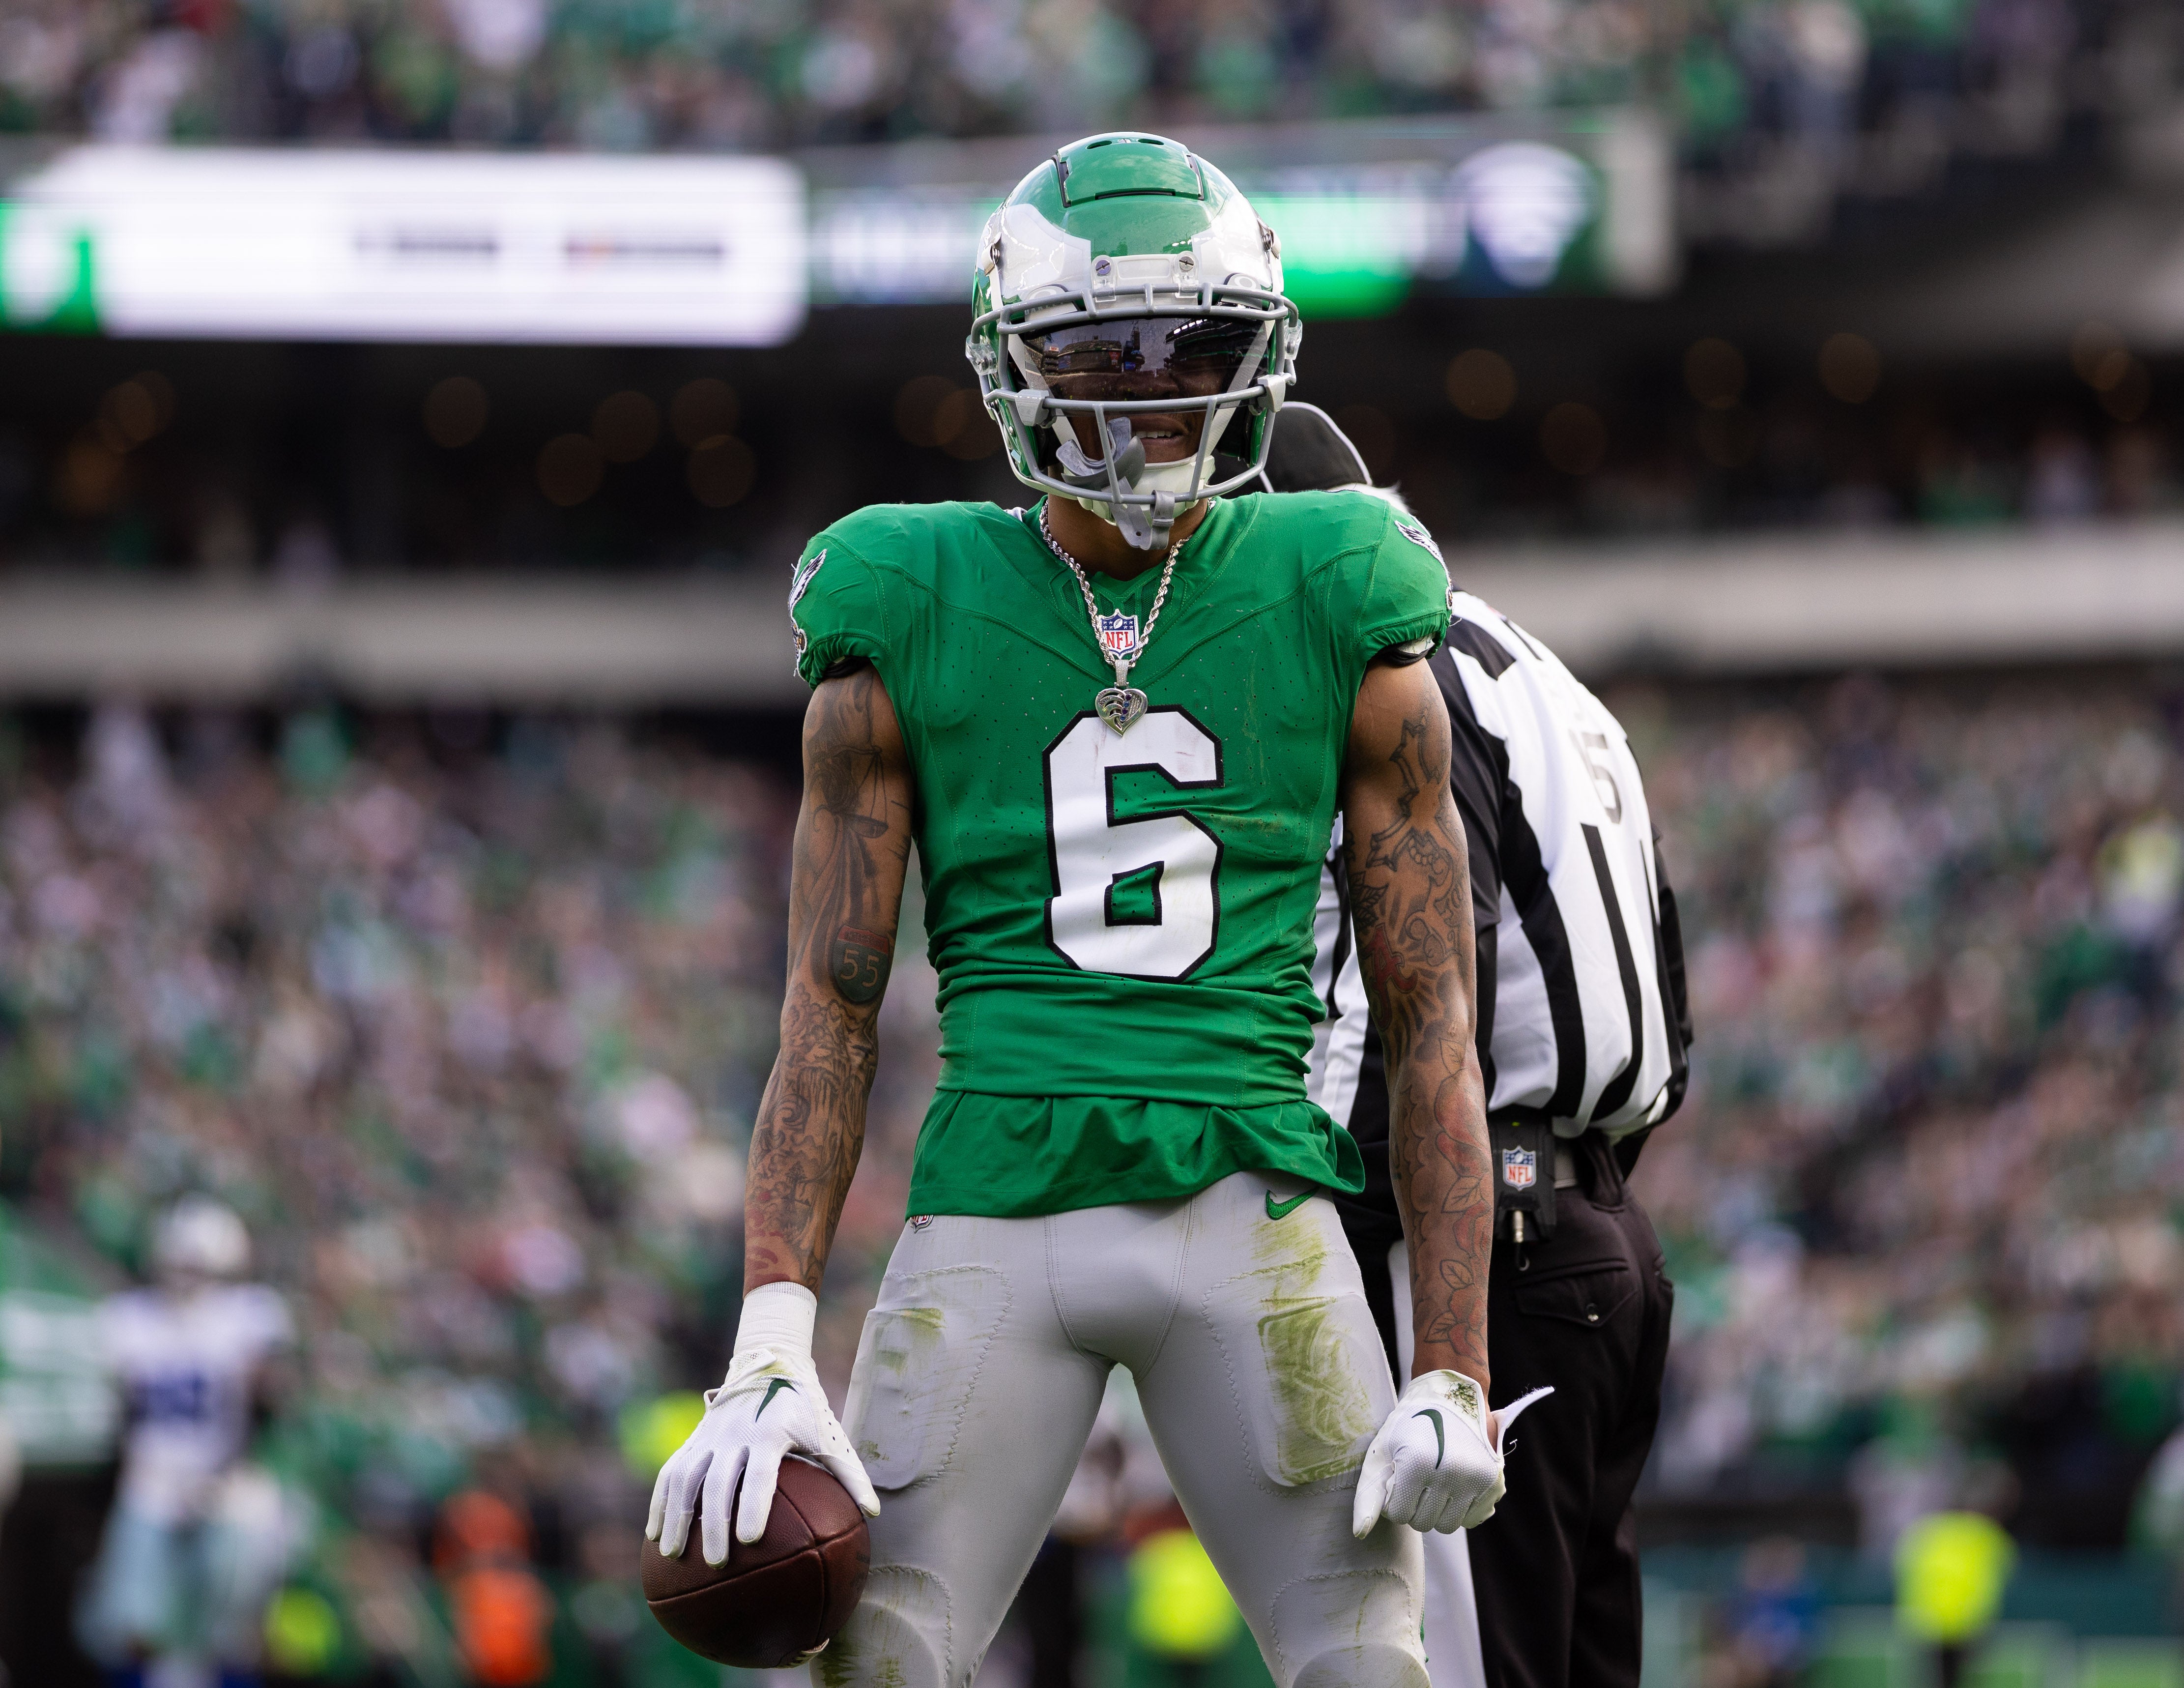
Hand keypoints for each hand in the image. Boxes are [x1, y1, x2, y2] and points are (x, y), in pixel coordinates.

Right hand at [646, 1284, 879, 1565]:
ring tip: (674, 1556)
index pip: (759, 1475)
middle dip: (714, 1524)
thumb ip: (849, 1474)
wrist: (769, 1365)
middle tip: (718, 1563)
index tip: (750, 1540)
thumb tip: (873, 1514)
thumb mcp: (830, 1435)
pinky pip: (670, 1472)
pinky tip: (654, 1534)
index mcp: (770, 1434)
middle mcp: (735, 1435)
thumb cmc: (805, 1409)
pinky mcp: (693, 1439)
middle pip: (719, 1483)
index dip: (754, 1506)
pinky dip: (660, 1502)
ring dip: (677, 1517)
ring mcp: (709, 1436)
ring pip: (686, 1478)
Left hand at [1350, 1373, 1552, 1537]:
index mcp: (1417, 1463)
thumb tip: (1359, 1533)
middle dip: (1415, 1505)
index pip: (1400, 1515)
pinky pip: (1472, 1520)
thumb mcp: (1382, 1451)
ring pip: (1448, 1525)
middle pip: (1424, 1523)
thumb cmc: (1410, 1424)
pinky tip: (1455, 1484)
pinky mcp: (1493, 1482)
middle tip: (1417, 1478)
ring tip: (1435, 1481)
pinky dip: (1461, 1508)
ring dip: (1438, 1510)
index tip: (1399, 1477)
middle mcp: (1450, 1473)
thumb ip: (1368, 1494)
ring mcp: (1475, 1478)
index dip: (1395, 1498)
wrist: (1451, 1394)